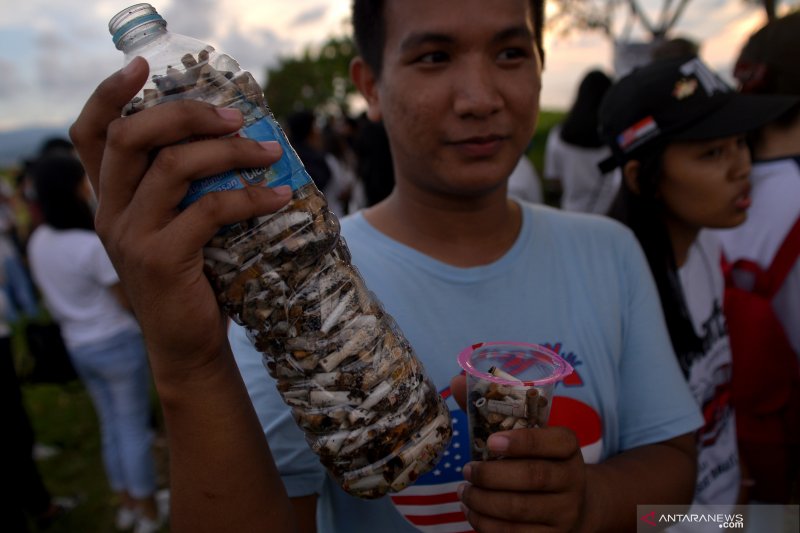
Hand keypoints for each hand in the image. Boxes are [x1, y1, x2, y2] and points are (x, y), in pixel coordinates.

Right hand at [69, 57, 291, 379]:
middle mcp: (110, 210)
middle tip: (234, 117)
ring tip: (269, 151)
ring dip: (228, 151)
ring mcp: (130, 235)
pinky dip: (249, 196)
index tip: (142, 67)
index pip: (90, 132)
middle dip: (185, 114)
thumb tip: (236, 138)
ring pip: (172, 167)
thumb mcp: (176, 225)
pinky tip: (280, 195)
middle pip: (131, 136)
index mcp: (110, 196)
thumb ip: (184, 187)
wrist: (187, 344)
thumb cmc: (192, 276)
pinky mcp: (160, 259)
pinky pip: (209, 210)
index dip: (109, 94)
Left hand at [450, 375, 587, 531]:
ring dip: (483, 501)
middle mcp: (573, 479)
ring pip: (520, 509)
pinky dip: (486, 524)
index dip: (524, 441)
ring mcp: (566, 512)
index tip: (492, 441)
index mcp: (568, 447)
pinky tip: (471, 512)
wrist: (574, 506)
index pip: (556, 440)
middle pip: (533, 477)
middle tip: (467, 470)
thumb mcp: (525, 434)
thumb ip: (492, 408)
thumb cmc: (537, 461)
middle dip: (492, 475)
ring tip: (463, 492)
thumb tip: (457, 379)